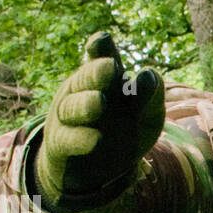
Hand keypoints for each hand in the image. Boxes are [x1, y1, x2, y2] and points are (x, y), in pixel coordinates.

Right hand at [41, 32, 164, 202]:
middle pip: (85, 80)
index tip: (103, 40)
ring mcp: (67, 119)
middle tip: (110, 67)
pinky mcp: (60, 146)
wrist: (97, 172)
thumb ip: (152, 95)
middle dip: (96, 73)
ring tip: (101, 102)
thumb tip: (149, 75)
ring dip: (86, 104)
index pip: (100, 58)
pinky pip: (68, 140)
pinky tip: (95, 140)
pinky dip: (81, 139)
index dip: (100, 48)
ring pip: (73, 109)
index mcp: (103, 81)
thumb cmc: (125, 134)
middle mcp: (81, 93)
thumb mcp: (147, 115)